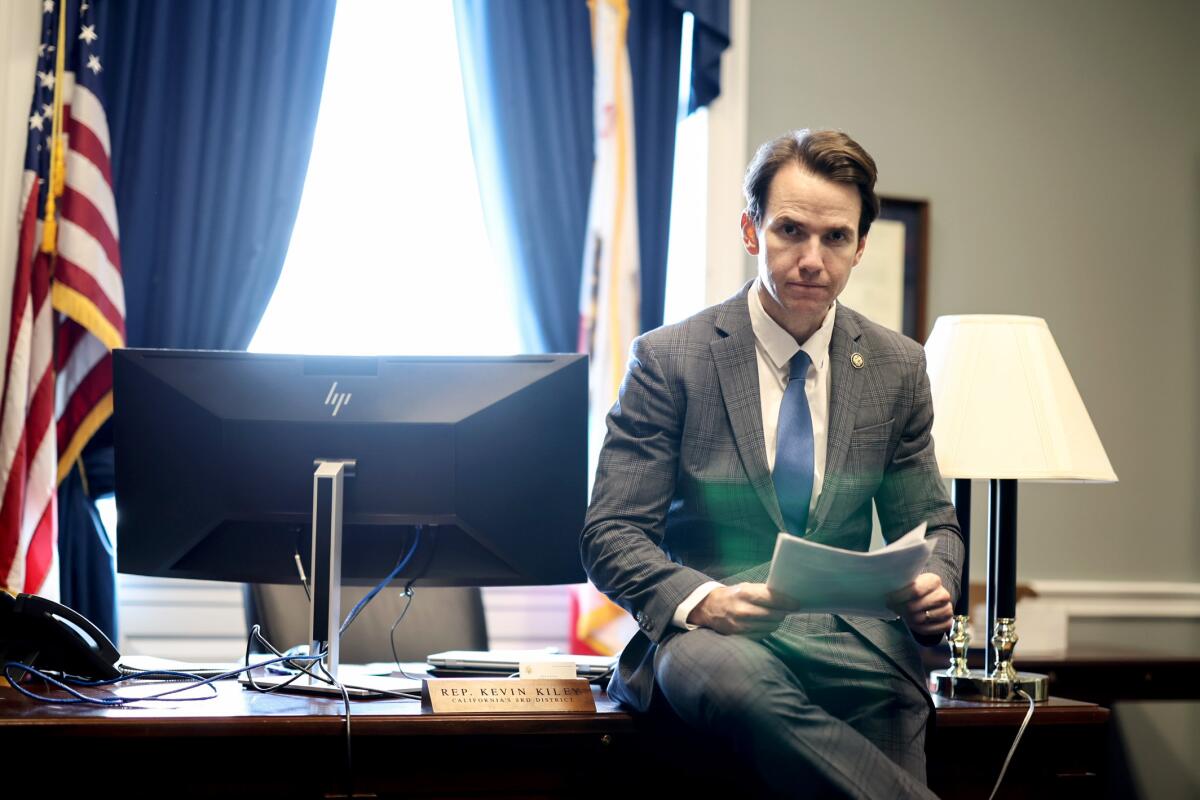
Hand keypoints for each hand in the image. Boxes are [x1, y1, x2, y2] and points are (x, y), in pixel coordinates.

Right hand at [686, 583, 800, 637]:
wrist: (709, 608)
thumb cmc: (733, 595)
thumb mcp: (746, 587)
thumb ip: (764, 592)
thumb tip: (787, 598)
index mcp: (745, 594)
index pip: (773, 599)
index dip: (787, 602)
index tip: (796, 604)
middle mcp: (743, 610)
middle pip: (774, 615)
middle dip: (782, 612)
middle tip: (785, 610)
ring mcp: (741, 626)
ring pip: (771, 626)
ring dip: (775, 622)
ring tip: (773, 617)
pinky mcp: (739, 636)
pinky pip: (763, 635)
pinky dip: (766, 630)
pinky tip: (763, 624)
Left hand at [887, 572, 952, 637]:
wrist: (931, 597)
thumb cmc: (915, 588)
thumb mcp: (910, 580)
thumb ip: (902, 582)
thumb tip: (883, 584)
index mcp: (934, 580)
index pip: (915, 591)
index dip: (899, 597)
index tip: (888, 599)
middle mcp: (943, 595)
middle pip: (915, 607)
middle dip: (900, 609)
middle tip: (892, 608)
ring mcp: (947, 610)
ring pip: (921, 619)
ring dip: (908, 618)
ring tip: (902, 613)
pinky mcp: (948, 623)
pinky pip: (928, 630)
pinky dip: (916, 628)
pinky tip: (911, 622)